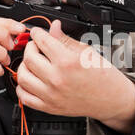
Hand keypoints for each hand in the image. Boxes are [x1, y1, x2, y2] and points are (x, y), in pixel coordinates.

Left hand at [16, 21, 134, 133]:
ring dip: (24, 66)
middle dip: (30, 47)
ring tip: (32, 63)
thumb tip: (54, 27)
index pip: (42, 41)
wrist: (112, 99)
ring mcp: (52, 95)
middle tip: (36, 46)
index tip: (39, 33)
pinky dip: (22, 87)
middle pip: (29, 57)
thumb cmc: (104, 77)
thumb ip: (65, 40)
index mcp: (68, 62)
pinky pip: (24, 97)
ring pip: (22, 76)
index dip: (38, 33)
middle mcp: (58, 79)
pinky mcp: (49, 107)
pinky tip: (31, 80)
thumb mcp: (87, 52)